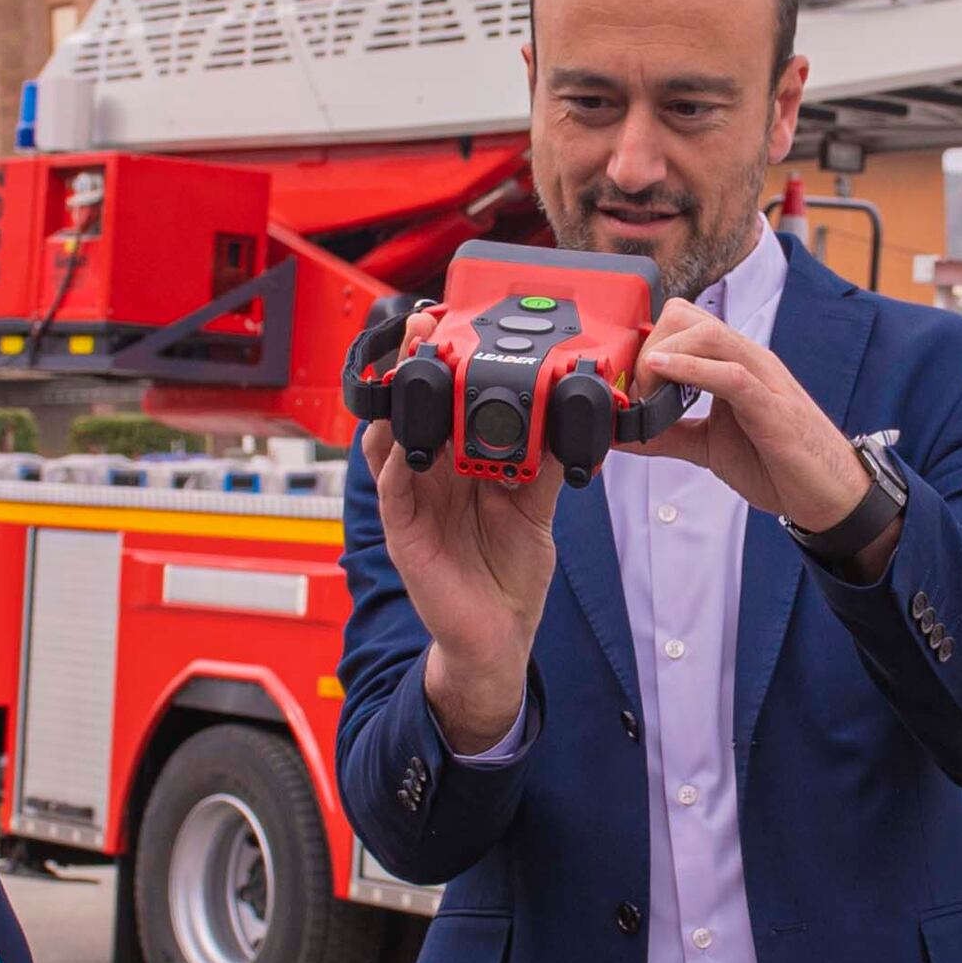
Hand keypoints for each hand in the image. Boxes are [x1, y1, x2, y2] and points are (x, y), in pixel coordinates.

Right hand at [368, 330, 560, 750]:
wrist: (497, 638)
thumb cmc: (510, 575)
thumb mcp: (537, 511)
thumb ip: (545, 466)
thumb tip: (571, 419)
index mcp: (463, 464)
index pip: (451, 404)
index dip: (449, 365)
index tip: (459, 325)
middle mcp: (433, 475)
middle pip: (416, 408)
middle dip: (416, 363)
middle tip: (425, 324)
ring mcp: (413, 498)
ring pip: (392, 436)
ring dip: (398, 398)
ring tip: (410, 361)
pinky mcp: (401, 529)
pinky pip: (390, 484)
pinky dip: (394, 456)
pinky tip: (404, 434)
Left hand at [621, 304, 870, 539]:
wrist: (827, 493)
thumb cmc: (776, 463)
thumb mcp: (707, 446)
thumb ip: (667, 435)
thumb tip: (623, 434)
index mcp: (731, 364)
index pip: (681, 324)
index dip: (643, 343)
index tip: (622, 380)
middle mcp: (747, 361)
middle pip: (686, 318)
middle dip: (648, 347)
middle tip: (635, 393)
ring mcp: (763, 379)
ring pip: (707, 335)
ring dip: (664, 356)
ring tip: (644, 391)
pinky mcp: (772, 407)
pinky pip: (731, 374)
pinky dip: (692, 369)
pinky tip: (662, 373)